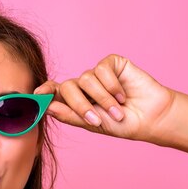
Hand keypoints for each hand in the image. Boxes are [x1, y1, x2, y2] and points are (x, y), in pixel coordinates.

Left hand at [34, 54, 176, 141]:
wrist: (150, 118)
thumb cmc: (122, 124)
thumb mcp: (93, 124)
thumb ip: (70, 115)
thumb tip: (47, 106)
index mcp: (75, 101)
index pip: (54, 92)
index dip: (44, 91)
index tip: (37, 94)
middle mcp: (83, 86)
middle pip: (68, 87)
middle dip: (79, 104)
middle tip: (95, 119)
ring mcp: (97, 74)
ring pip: (86, 79)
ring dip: (102, 99)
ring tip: (117, 111)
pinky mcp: (112, 64)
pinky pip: (102, 69)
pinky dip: (112, 85)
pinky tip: (123, 95)